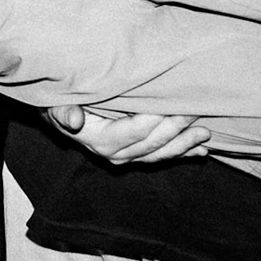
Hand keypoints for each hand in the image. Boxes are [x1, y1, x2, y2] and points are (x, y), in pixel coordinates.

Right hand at [44, 105, 210, 163]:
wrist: (58, 115)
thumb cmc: (59, 103)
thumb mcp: (56, 103)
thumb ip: (63, 111)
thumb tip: (73, 119)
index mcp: (100, 140)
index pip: (135, 131)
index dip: (156, 120)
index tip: (176, 105)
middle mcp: (114, 154)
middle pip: (152, 143)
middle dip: (176, 129)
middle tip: (196, 112)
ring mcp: (126, 158)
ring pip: (161, 154)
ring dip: (184, 144)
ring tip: (204, 133)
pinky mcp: (134, 156)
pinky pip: (161, 157)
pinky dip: (182, 153)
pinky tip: (201, 151)